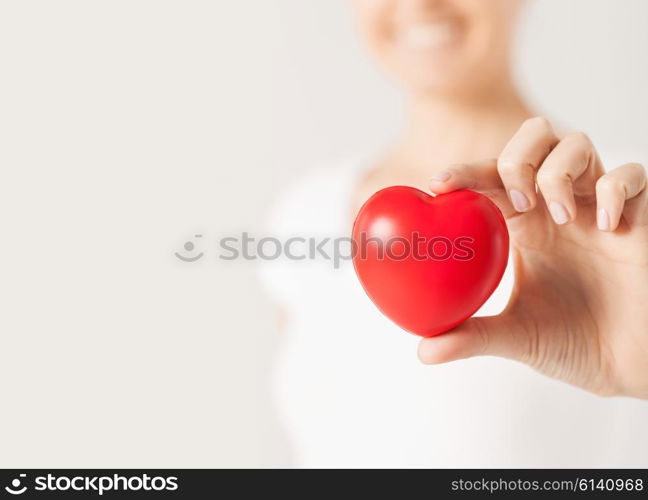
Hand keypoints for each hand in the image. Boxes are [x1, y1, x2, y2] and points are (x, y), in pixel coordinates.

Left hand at [418, 117, 647, 398]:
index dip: (466, 173)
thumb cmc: (573, 344)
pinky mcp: (641, 218)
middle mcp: (558, 207)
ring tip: (559, 218)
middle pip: (533, 139)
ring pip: (576, 144)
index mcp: (526, 226)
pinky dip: (615, 190)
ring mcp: (598, 208)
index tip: (438, 184)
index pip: (491, 181)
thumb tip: (423, 353)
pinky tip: (608, 228)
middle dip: (517, 157)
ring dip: (558, 172)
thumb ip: (471, 337)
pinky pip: (633, 176)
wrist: (627, 364)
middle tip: (517, 202)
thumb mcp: (516, 337)